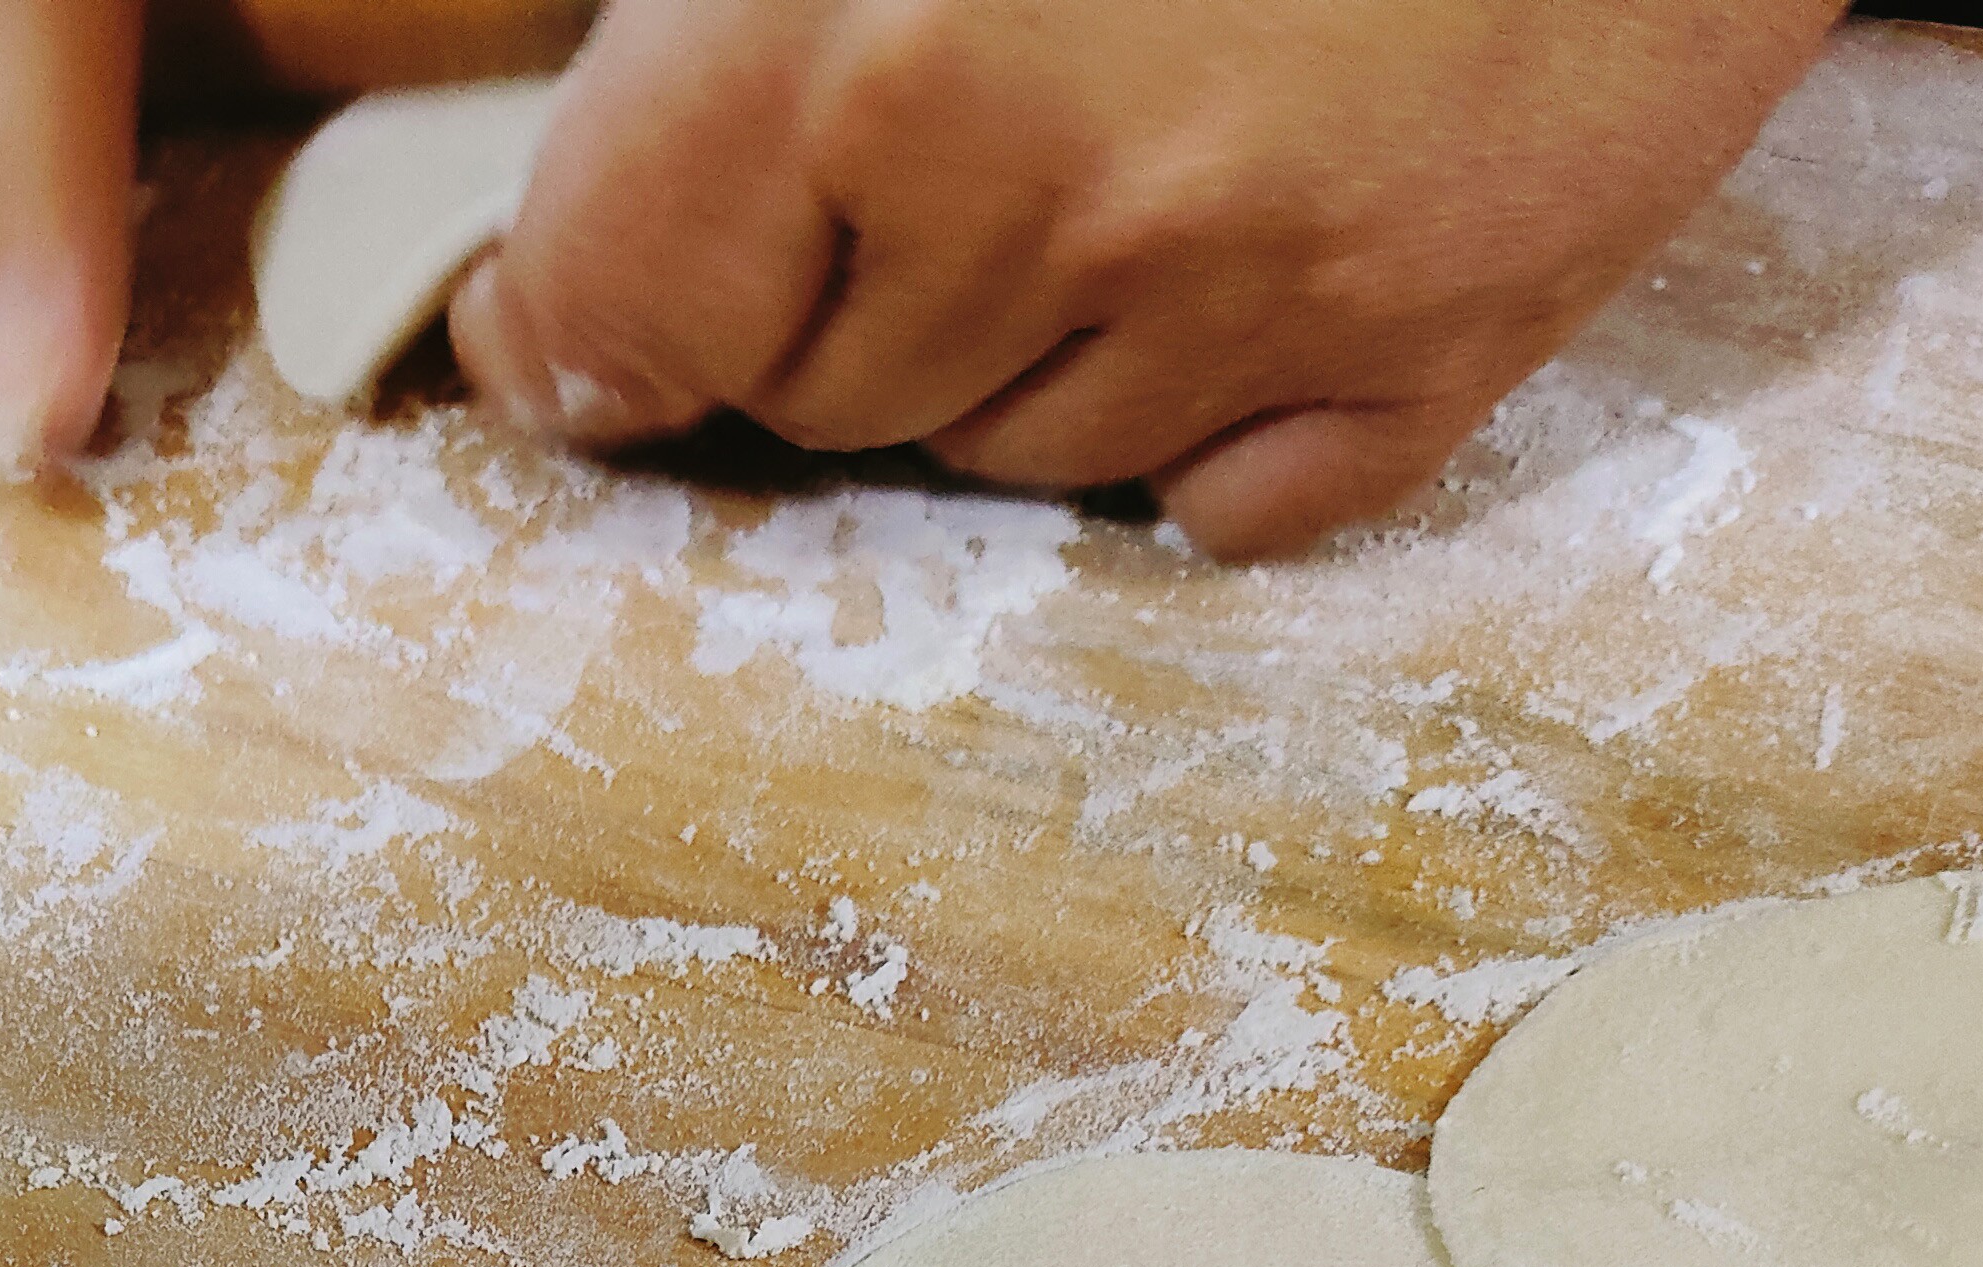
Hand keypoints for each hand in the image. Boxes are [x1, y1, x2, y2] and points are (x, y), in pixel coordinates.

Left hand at [444, 0, 1845, 558]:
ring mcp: (1258, 293)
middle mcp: (1057, 194)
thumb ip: (723, 30)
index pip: (620, 300)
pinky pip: (1228, 503)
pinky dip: (1211, 420)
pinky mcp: (1432, 354)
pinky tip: (1253, 258)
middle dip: (841, 292)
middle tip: (955, 130)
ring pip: (1015, 453)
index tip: (582, 306)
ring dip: (1028, 342)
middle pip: (821, 395)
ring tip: (1132, 146)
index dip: (587, 306)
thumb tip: (550, 296)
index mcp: (874, 35)